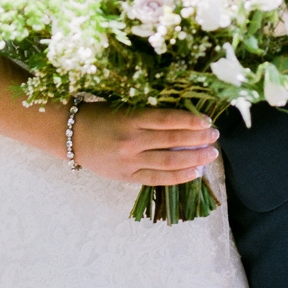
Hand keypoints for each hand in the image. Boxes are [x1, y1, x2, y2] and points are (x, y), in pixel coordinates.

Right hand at [71, 105, 218, 184]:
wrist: (72, 136)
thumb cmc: (101, 116)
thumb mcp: (124, 108)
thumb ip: (149, 114)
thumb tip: (183, 118)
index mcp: (131, 119)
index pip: (167, 120)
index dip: (190, 120)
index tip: (207, 120)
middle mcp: (132, 141)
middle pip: (172, 141)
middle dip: (198, 139)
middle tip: (215, 136)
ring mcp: (130, 161)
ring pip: (169, 162)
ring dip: (194, 158)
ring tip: (211, 154)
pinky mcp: (127, 176)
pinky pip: (157, 179)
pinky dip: (178, 177)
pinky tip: (195, 172)